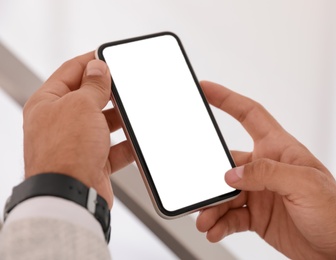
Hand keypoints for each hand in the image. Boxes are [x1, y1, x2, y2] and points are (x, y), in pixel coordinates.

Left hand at [23, 52, 133, 207]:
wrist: (70, 195)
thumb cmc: (65, 152)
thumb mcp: (81, 106)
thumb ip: (93, 85)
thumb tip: (98, 67)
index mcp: (48, 102)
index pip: (72, 71)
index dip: (92, 61)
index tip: (111, 56)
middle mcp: (60, 122)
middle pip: (90, 98)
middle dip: (110, 93)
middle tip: (127, 85)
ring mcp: (76, 143)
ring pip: (104, 123)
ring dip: (120, 120)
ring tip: (135, 113)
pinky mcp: (92, 161)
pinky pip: (114, 148)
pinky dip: (127, 145)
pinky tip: (138, 141)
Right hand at [196, 81, 335, 258]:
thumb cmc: (333, 209)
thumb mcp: (305, 184)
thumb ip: (267, 174)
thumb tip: (232, 174)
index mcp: (278, 148)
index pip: (250, 114)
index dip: (227, 99)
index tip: (205, 89)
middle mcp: (265, 167)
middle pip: (226, 162)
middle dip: (209, 176)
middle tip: (200, 190)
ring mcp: (259, 192)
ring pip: (224, 193)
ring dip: (212, 206)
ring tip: (206, 220)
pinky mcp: (256, 214)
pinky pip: (230, 215)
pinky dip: (219, 223)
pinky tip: (215, 229)